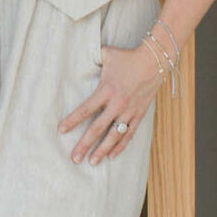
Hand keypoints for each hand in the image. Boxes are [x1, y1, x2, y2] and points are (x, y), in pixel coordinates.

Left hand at [59, 45, 162, 165]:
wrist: (155, 62)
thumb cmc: (127, 57)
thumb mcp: (107, 54)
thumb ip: (91, 58)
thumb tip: (77, 56)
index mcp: (106, 90)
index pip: (86, 109)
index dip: (72, 121)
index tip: (61, 130)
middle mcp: (117, 104)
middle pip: (98, 128)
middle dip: (84, 144)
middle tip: (74, 158)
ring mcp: (129, 111)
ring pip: (114, 135)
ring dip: (102, 150)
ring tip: (92, 162)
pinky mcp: (139, 114)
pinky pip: (129, 134)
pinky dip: (121, 146)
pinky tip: (112, 155)